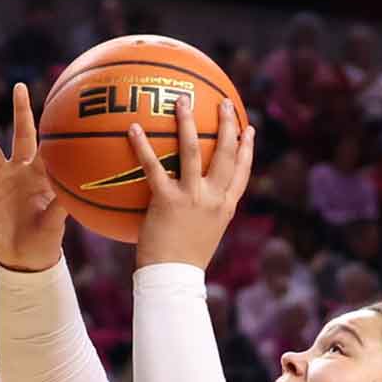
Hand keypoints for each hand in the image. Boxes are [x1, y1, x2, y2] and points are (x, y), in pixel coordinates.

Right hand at [0, 83, 67, 272]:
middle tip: (20, 86)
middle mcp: (20, 170)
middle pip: (20, 134)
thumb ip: (60, 204)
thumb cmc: (47, 239)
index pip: (47, 146)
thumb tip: (71, 189)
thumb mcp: (55, 223)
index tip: (58, 106)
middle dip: (20, 110)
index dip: (51, 128)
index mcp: (42, 175)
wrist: (26, 258)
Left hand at [128, 96, 254, 269]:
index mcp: (225, 207)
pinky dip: (143, 145)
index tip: (248, 128)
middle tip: (224, 102)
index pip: (242, 172)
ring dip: (188, 122)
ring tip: (182, 100)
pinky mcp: (167, 200)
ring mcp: (192, 197)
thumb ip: (200, 215)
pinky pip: (154, 167)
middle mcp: (213, 198)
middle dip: (228, 124)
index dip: (247, 148)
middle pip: (226, 153)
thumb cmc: (183, 263)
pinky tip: (132, 128)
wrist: (173, 280)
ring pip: (193, 150)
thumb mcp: (201, 236)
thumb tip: (189, 202)